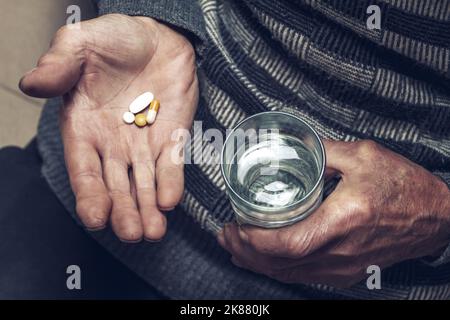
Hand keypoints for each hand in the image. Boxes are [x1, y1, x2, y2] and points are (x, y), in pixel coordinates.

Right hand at [20, 14, 197, 241]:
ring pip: (144, 184)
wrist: (157, 36)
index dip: (89, 194)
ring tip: (152, 231)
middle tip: (131, 232)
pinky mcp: (172, 138)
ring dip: (148, 208)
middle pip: (115, 186)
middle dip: (123, 211)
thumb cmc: (116, 41)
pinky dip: (171, 183)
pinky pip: (171, 165)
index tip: (94, 216)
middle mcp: (112, 145)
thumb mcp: (81, 44)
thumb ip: (59, 64)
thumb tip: (32, 82)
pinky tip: (170, 201)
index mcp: (84, 129)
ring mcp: (144, 145)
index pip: (84, 169)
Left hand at [219, 140, 449, 286]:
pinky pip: (304, 276)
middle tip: (224, 235)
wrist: (436, 217)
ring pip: (290, 274)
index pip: (290, 243)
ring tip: (235, 246)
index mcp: (344, 219)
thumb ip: (323, 150)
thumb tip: (292, 145)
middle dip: (246, 253)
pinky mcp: (347, 272)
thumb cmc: (404, 185)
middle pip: (282, 265)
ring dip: (257, 263)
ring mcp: (345, 267)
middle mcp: (342, 250)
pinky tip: (264, 259)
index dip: (256, 241)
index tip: (236, 226)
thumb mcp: (364, 155)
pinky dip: (278, 269)